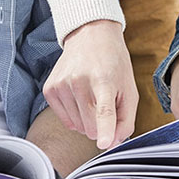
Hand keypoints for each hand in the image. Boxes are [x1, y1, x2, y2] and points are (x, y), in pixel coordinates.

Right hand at [44, 19, 136, 148]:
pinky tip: (79, 97)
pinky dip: (75, 115)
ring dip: (87, 119)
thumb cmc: (113, 63)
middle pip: (90, 127)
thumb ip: (125, 119)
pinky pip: (65, 121)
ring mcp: (62, 85)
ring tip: (92, 96)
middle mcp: (80, 81)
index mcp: (104, 79)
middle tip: (104, 102)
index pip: (104, 110)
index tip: (103, 143)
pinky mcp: (49, 89)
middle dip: (100, 125)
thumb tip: (112, 143)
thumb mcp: (129, 88)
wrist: (90, 35)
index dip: (104, 129)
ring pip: (77, 127)